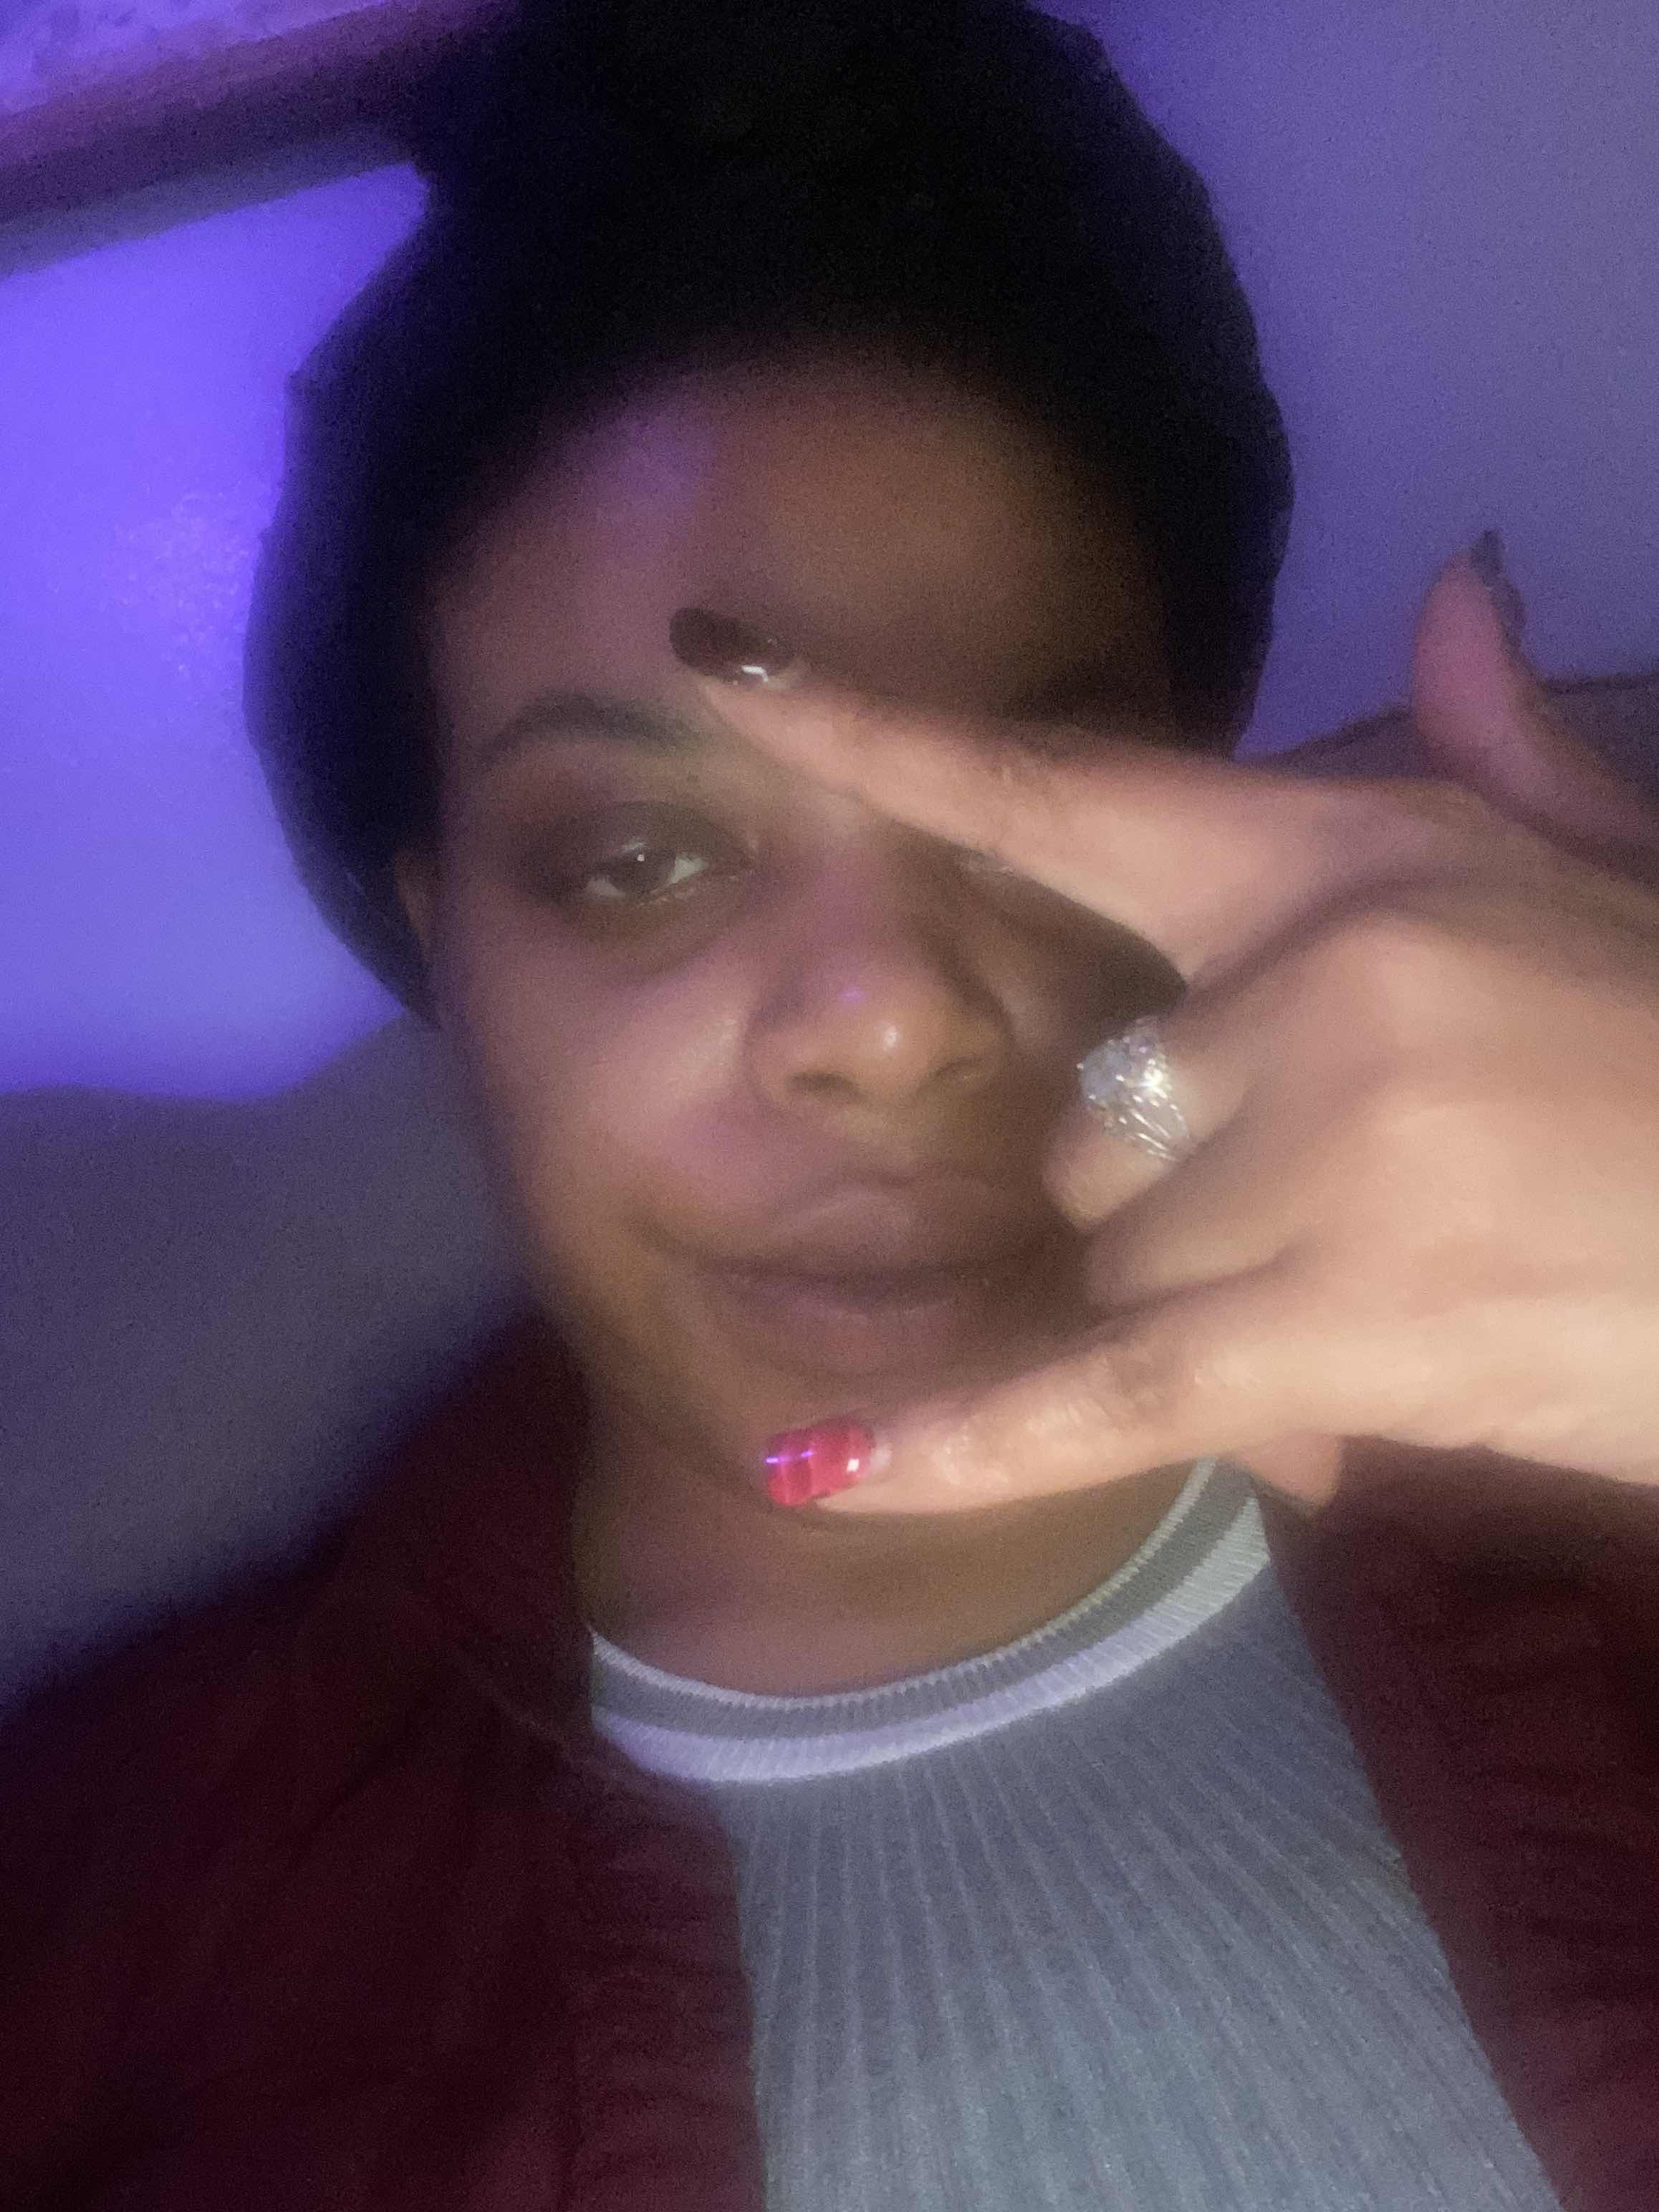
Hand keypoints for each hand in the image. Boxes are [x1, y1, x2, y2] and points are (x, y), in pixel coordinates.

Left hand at [690, 550, 1658, 1511]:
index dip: (878, 735)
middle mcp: (1311, 983)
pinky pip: (1097, 1395)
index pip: (1067, 792)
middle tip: (1351, 1228)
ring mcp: (1318, 1152)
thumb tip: (1456, 589)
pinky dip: (962, 1448)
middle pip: (1092, 1132)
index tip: (718, 669)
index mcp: (1356, 862)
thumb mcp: (1622, 875)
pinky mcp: (1336, 1320)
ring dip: (1213, 1322)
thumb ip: (1504, 745)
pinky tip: (818, 1473)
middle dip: (1177, 1209)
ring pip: (1116, 1266)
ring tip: (1396, 1315)